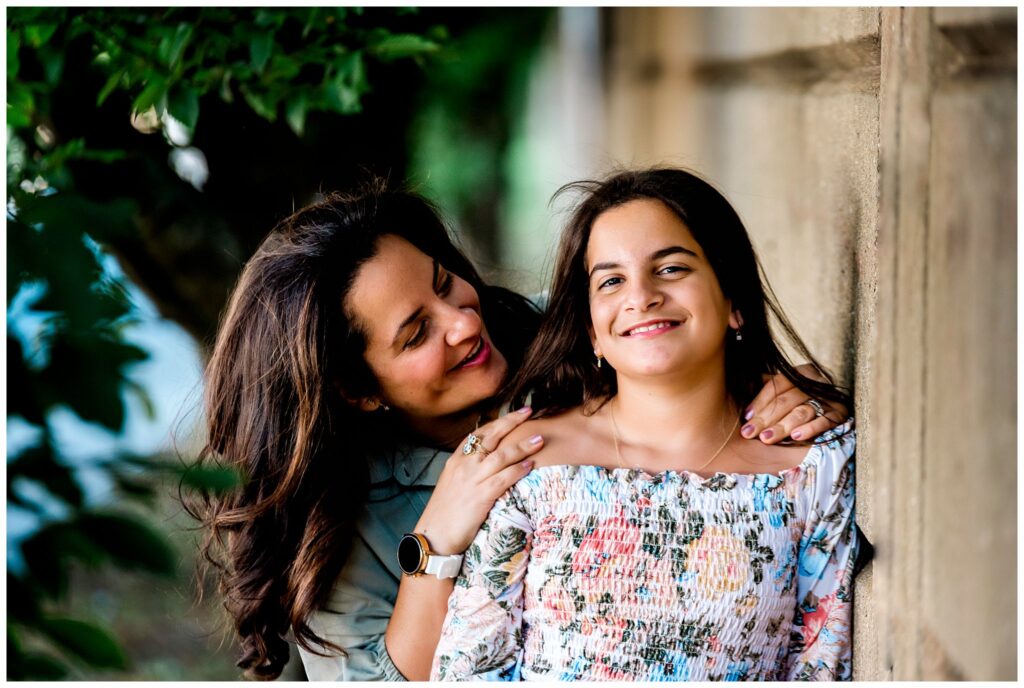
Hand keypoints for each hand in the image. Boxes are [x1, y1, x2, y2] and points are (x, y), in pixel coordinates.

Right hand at [413, 407, 542, 554]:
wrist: (434, 536)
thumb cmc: (445, 513)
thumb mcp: (452, 483)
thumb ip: (467, 470)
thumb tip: (487, 462)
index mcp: (456, 460)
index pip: (478, 433)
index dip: (498, 422)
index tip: (514, 414)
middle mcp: (464, 465)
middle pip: (492, 436)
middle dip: (512, 421)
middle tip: (529, 412)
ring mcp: (472, 479)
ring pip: (502, 455)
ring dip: (523, 446)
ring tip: (539, 439)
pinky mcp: (481, 496)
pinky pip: (504, 478)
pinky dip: (519, 470)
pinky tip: (531, 465)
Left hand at [741, 366, 847, 443]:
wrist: (829, 409)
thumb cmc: (795, 402)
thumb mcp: (780, 392)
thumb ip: (761, 389)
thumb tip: (736, 388)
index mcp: (799, 373)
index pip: (777, 384)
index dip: (760, 400)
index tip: (745, 416)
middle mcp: (816, 383)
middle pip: (787, 400)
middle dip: (766, 418)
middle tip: (750, 433)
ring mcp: (829, 398)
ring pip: (803, 411)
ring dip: (783, 426)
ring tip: (767, 438)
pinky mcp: (841, 414)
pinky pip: (825, 421)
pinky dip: (811, 428)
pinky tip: (796, 436)